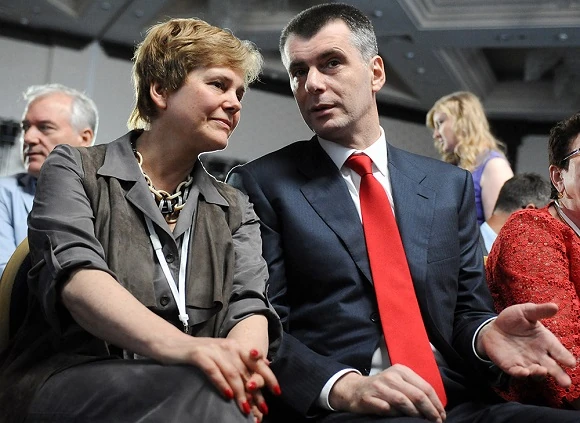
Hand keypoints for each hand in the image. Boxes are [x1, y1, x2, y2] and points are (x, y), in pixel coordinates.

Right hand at [167, 338, 278, 416]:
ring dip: (240, 392)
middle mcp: (227, 346)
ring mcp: (213, 350)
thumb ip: (239, 363)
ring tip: (245, 408)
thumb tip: (262, 370)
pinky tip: (227, 395)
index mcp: (235, 346)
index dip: (268, 376)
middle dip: (255, 391)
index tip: (277, 391)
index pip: (256, 362)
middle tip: (262, 408)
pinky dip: (221, 383)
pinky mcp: (198, 355)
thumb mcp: (222, 356)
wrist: (172, 343)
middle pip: (246, 371)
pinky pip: (213, 370)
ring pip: (231, 372)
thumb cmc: (198, 354)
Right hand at [328, 365, 445, 421]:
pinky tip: (401, 420)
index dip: (436, 403)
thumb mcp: (399, 383)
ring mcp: (379, 387)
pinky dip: (395, 415)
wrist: (354, 389)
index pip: (425, 387)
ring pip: (403, 401)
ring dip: (416, 414)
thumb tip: (435, 407)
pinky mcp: (368, 398)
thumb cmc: (382, 389)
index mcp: (401, 371)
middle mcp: (391, 376)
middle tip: (436, 422)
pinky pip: (386, 409)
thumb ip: (414, 390)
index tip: (442, 415)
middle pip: (417, 395)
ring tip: (423, 422)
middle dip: (430, 411)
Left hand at [477, 302, 576, 386]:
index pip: (559, 351)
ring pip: (536, 373)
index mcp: (545, 341)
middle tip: (566, 383)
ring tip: (542, 371)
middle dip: (560, 376)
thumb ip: (539, 311)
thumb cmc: (513, 320)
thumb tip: (555, 306)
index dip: (565, 357)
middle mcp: (539, 355)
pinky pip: (518, 373)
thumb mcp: (525, 312)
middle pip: (552, 368)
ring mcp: (526, 362)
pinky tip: (523, 372)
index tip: (571, 363)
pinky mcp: (512, 366)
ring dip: (540, 374)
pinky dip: (521, 374)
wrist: (493, 328)